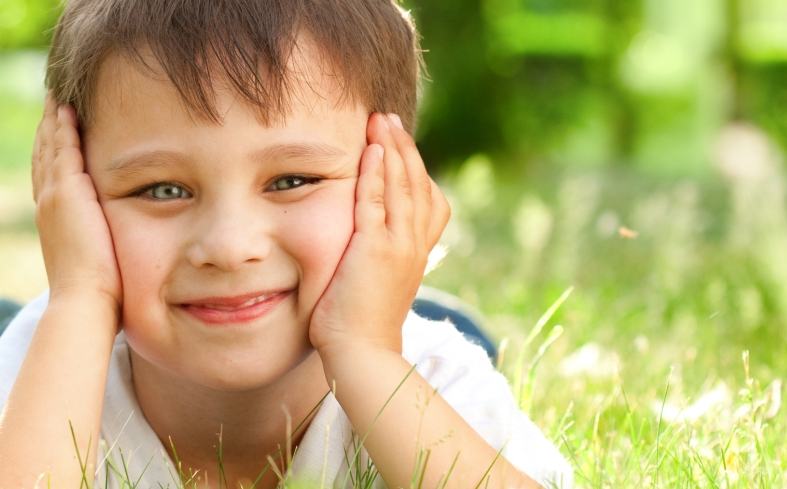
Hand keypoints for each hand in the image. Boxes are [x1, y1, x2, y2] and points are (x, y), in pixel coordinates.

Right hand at [31, 95, 121, 310]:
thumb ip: (98, 242)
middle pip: (43, 155)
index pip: (48, 175)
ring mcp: (54, 196)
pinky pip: (63, 149)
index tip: (54, 131)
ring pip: (49, 147)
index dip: (50, 151)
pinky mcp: (67, 192)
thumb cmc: (96, 291)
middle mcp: (47, 203)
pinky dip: (62, 127)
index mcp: (52, 219)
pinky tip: (67, 108)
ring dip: (51, 120)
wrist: (84, 300)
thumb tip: (111, 245)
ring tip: (55, 97)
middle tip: (49, 102)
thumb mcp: (94, 258)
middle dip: (46, 129)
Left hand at [309, 113, 449, 355]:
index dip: (414, 167)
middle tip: (388, 118)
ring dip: (392, 149)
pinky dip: (377, 174)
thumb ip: (377, 256)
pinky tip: (371, 150)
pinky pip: (378, 203)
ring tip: (380, 122)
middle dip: (404, 147)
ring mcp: (399, 246)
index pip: (427, 199)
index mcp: (417, 251)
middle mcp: (416, 245)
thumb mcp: (376, 282)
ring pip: (402, 186)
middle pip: (418, 183)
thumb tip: (364, 242)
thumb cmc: (360, 324)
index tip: (397, 142)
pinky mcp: (376, 251)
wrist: (362, 353)